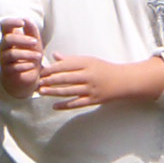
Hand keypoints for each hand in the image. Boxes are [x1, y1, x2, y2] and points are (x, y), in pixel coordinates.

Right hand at [0, 19, 43, 94]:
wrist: (27, 78)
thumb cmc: (30, 56)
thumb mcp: (34, 43)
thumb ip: (32, 31)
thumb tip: (27, 18)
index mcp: (10, 37)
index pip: (4, 25)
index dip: (11, 22)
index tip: (22, 22)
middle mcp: (4, 47)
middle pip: (7, 39)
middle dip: (22, 39)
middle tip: (35, 42)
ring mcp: (4, 60)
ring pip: (11, 54)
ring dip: (26, 54)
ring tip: (39, 56)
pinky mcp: (7, 72)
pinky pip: (13, 67)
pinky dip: (24, 66)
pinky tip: (32, 66)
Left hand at [37, 53, 163, 109]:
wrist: (126, 81)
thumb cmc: (105, 69)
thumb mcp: (90, 61)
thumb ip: (71, 60)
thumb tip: (54, 56)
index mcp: (87, 63)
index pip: (65, 65)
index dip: (51, 69)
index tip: (40, 71)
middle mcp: (89, 76)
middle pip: (64, 78)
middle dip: (49, 81)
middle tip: (37, 82)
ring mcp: (92, 89)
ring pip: (68, 91)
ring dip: (53, 92)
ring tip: (41, 92)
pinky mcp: (94, 100)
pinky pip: (76, 103)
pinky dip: (64, 105)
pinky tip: (54, 106)